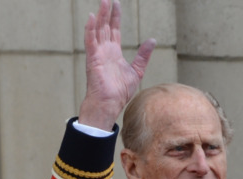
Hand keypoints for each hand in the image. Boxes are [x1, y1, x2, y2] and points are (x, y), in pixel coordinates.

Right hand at [78, 0, 155, 129]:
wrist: (109, 104)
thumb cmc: (119, 92)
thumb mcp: (136, 71)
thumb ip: (143, 55)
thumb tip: (152, 40)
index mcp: (113, 53)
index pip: (113, 30)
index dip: (115, 17)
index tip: (117, 4)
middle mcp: (104, 51)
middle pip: (105, 27)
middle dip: (107, 12)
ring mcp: (97, 54)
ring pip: (98, 30)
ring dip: (100, 16)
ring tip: (103, 2)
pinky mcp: (93, 59)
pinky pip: (90, 41)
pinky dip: (90, 29)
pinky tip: (92, 17)